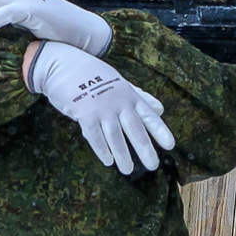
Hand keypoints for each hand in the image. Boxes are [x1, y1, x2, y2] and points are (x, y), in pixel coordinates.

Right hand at [28, 41, 173, 173]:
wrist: (64, 65)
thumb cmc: (93, 75)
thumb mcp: (119, 82)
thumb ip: (140, 97)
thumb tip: (161, 109)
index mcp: (129, 94)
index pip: (148, 115)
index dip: (160, 130)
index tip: (170, 145)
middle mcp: (118, 102)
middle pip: (135, 129)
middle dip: (145, 149)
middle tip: (153, 165)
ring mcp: (102, 108)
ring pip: (115, 137)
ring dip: (123, 155)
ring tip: (128, 170)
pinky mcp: (84, 114)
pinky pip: (95, 136)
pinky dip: (102, 150)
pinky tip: (108, 161)